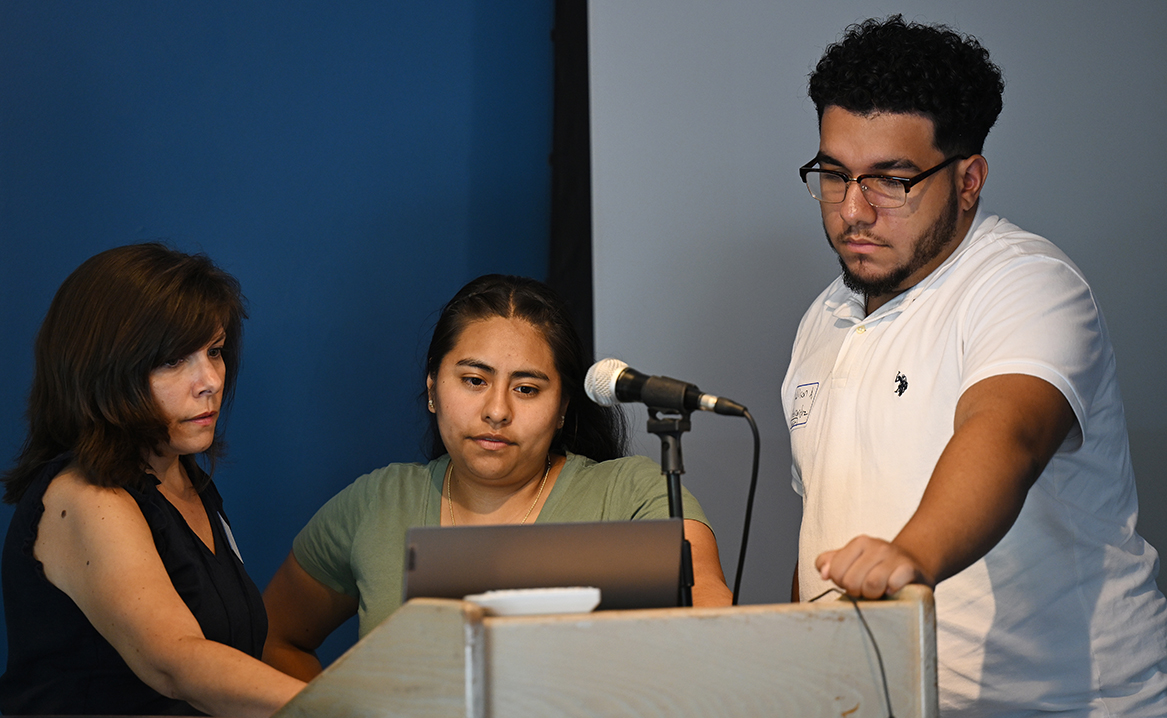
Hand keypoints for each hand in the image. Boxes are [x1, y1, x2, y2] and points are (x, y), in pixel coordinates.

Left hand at [814, 535, 932, 598]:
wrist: (913, 564)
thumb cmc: (877, 567)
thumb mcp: (852, 560)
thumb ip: (830, 564)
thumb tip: (823, 573)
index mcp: (859, 543)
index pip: (836, 571)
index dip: (842, 583)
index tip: (854, 582)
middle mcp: (876, 546)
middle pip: (852, 581)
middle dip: (858, 591)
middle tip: (867, 589)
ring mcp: (894, 556)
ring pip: (871, 585)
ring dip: (874, 595)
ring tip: (879, 591)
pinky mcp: (909, 568)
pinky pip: (893, 585)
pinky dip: (891, 591)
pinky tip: (893, 589)